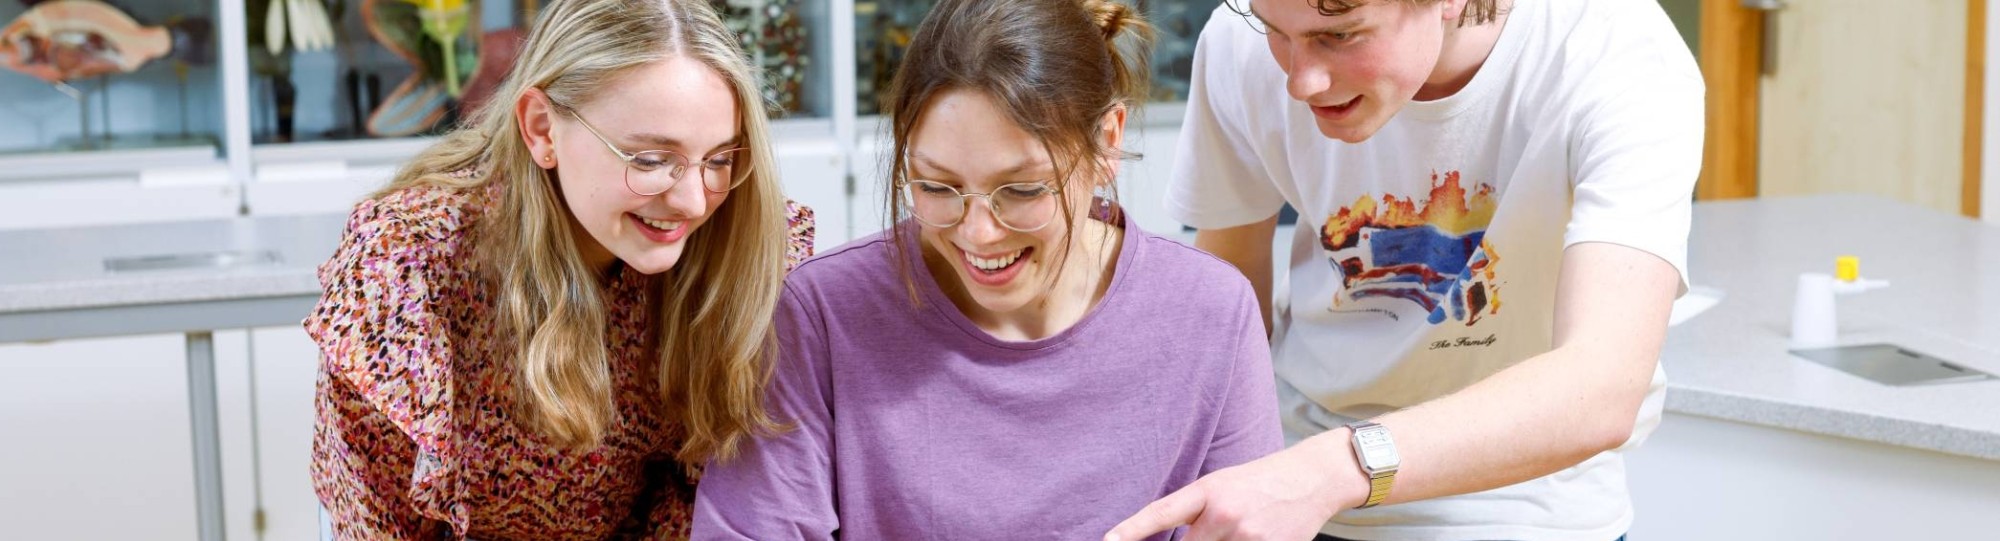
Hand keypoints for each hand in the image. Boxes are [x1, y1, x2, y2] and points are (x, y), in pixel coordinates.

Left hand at [1103, 434, 1364, 540]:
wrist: (1312, 478)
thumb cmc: (1260, 481)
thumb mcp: (1221, 484)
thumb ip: (1194, 513)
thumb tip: (1173, 540)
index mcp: (1208, 490)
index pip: (1161, 514)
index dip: (1132, 530)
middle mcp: (1224, 513)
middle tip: (1220, 527)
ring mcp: (1248, 535)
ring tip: (1244, 527)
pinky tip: (1256, 535)